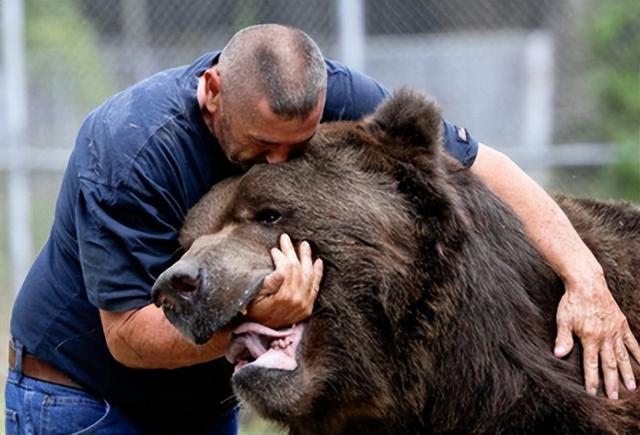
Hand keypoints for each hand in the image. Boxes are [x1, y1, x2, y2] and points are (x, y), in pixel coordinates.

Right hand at [247, 234, 322, 327]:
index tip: (274, 249)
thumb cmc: (254, 311)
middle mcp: (298, 301)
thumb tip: (280, 271)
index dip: (281, 256)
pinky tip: (318, 261)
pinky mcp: (308, 308)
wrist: (261, 331)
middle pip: (299, 269)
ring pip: (309, 276)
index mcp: (284, 297)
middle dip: (292, 252)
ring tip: (304, 245)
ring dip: (307, 258)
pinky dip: (317, 274)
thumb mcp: (255, 297)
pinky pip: (316, 287)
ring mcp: (305, 305)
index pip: (287, 269)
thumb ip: (268, 284)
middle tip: (286, 238)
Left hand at [554, 272, 639, 398]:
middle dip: (611, 382)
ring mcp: (615, 331)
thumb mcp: (563, 320)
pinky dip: (637, 353)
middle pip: (610, 364)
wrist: (587, 283)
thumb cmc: (572, 302)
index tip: (593, 393)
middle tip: (615, 397)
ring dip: (627, 372)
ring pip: (623, 356)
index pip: (591, 364)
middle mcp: (605, 337)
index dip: (592, 380)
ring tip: (632, 387)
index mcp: (590, 338)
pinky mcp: (621, 323)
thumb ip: (563, 338)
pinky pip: (632, 341)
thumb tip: (558, 355)